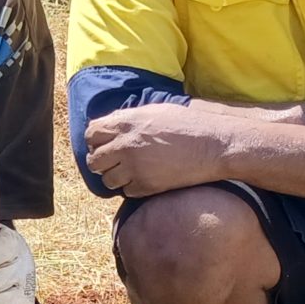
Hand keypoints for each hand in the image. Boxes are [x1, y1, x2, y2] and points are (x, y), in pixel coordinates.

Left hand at [83, 102, 239, 197]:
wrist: (213, 145)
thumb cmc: (187, 125)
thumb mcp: (154, 111)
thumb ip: (128, 118)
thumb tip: (110, 124)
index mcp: (125, 123)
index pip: (91, 134)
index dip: (96, 141)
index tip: (105, 145)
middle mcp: (125, 145)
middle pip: (94, 160)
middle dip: (102, 162)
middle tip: (116, 163)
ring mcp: (134, 167)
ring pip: (108, 180)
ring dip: (117, 178)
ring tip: (132, 173)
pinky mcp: (145, 186)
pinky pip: (127, 192)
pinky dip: (134, 188)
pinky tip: (148, 179)